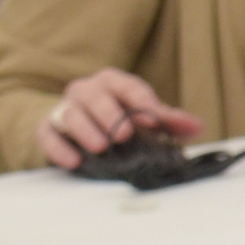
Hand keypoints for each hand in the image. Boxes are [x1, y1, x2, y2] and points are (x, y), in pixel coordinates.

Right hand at [40, 70, 202, 169]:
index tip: (153, 118)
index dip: (141, 101)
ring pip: (70, 113)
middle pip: (96, 96)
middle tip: (124, 135)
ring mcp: (65, 108)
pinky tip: (73, 161)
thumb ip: (170, 121)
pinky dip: (59, 148)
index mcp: (113, 83)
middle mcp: (86, 91)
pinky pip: (48, 134)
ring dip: (85, 130)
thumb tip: (197, 126)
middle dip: (111, 114)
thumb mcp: (144, 118)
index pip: (128, 86)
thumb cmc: (116, 118)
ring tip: (101, 147)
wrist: (75, 126)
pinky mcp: (48, 128)